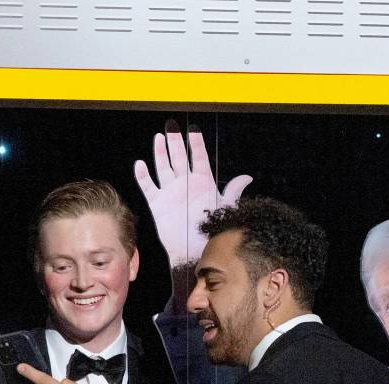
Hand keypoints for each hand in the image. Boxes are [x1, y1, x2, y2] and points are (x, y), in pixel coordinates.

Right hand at [133, 121, 253, 265]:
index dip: (196, 144)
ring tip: (159, 137)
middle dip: (175, 142)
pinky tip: (141, 164)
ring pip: (163, 167)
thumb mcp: (225, 207)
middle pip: (179, 158)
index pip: (198, 157)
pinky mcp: (158, 203)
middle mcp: (186, 184)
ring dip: (161, 153)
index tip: (193, 129)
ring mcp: (171, 192)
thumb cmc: (211, 229)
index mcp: (203, 182)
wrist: (194, 251)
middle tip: (172, 126)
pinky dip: (144, 176)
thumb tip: (247, 177)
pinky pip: (149, 187)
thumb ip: (233, 190)